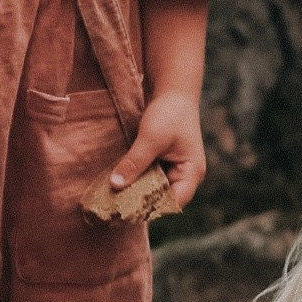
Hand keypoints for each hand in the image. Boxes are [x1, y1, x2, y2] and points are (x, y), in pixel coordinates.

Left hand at [108, 86, 205, 213]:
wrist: (173, 89)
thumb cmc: (169, 112)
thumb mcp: (151, 138)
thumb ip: (135, 162)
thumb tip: (115, 185)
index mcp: (191, 173)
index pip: (172, 202)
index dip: (151, 209)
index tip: (124, 212)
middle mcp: (184, 176)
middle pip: (161, 199)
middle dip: (138, 205)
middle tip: (111, 213)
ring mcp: (173, 170)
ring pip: (152, 190)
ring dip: (134, 194)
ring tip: (110, 203)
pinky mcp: (161, 163)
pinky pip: (147, 178)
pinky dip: (133, 181)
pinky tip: (116, 186)